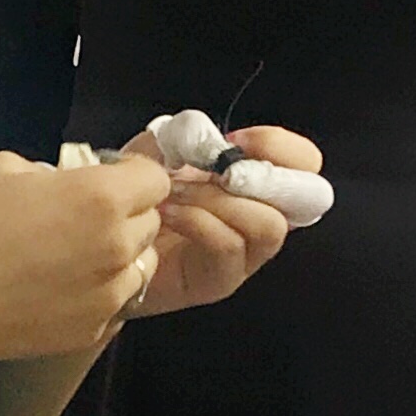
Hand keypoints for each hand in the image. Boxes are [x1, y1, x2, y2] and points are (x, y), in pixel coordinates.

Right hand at [0, 150, 167, 365]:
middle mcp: (118, 246)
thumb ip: (55, 172)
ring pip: (141, 266)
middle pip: (151, 223)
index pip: (156, 180)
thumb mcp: (7, 168)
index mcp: (102, 197)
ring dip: (121, 257)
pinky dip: (100, 292)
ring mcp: (110, 294)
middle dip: (128, 215)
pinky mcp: (94, 330)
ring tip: (78, 257)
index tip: (111, 179)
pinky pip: (116, 302)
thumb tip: (70, 185)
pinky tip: (63, 289)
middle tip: (85, 219)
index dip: (135, 176)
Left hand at [125, 124, 313, 318]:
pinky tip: (165, 213)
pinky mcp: (220, 281)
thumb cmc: (140, 191)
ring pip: (270, 224)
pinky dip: (198, 221)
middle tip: (220, 171)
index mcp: (258, 180)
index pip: (306, 162)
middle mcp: (264, 217)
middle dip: (266, 177)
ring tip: (176, 193)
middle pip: (310, 198)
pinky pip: (229, 247)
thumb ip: (188, 135)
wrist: (105, 238)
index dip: (283, 147)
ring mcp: (246, 254)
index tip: (236, 140)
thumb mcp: (160, 148)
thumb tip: (211, 139)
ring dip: (221, 200)